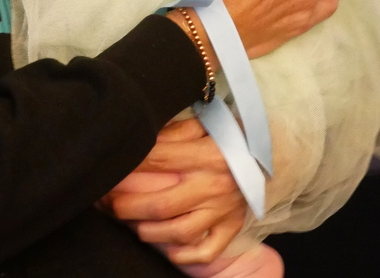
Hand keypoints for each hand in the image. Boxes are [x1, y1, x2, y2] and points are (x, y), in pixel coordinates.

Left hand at [104, 118, 245, 265]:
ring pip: (180, 231)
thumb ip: (173, 132)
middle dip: (127, 207)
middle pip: (162, 204)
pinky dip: (185, 254)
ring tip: (133, 226)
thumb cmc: (230, 137)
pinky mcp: (232, 227)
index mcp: (204, 154)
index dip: (128, 167)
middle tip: (108, 205)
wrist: (271, 154)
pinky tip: (168, 249)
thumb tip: (140, 138)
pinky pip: (207, 250)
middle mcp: (213, 185)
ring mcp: (223, 210)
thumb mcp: (204, 125)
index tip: (108, 171)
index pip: (157, 160)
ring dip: (150, 232)